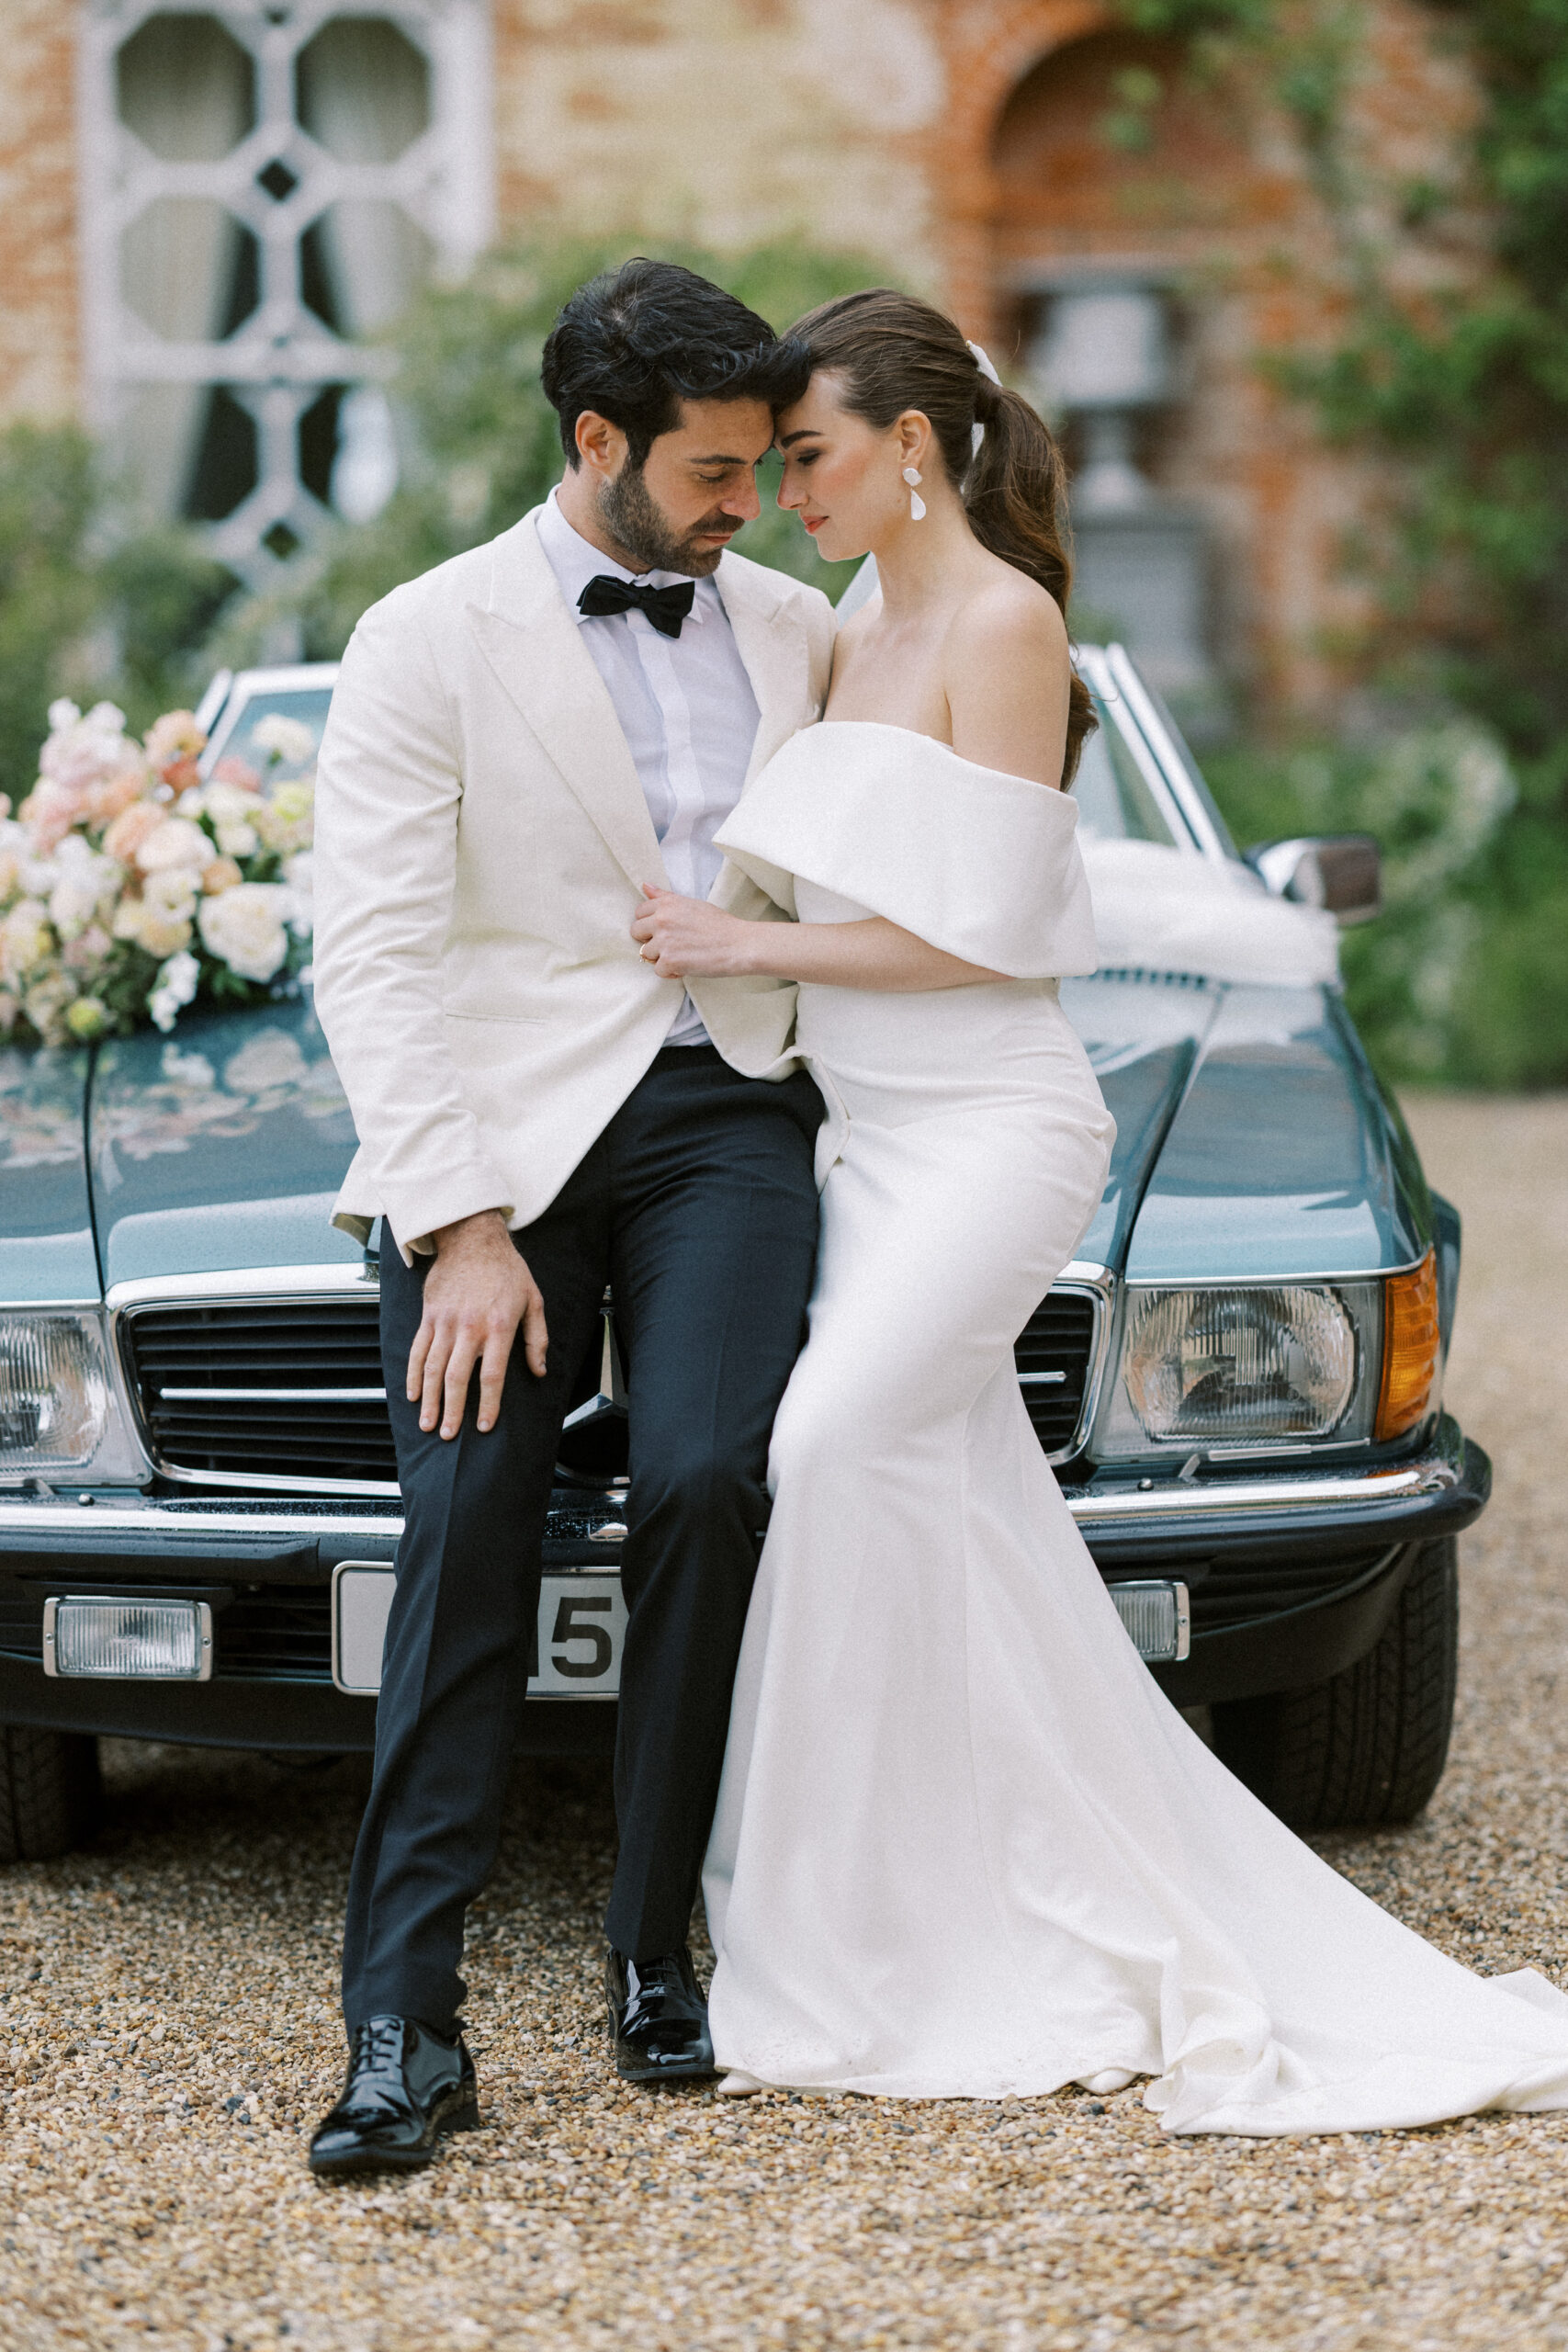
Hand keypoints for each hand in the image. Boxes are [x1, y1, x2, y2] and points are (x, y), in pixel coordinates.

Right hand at [407, 1209, 547, 1439]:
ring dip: (429, 1400)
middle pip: (456, 1378)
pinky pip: (417, 1349)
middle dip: (452, 1411)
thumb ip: (536, 1339)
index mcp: (499, 1327)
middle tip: (448, 1435)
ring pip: (432, 1368)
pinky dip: (413, 1374)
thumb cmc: (508, 1270)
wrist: (473, 1238)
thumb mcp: (534, 1301)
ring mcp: (445, 1322)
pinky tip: (412, 1394)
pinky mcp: (429, 1315)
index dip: (487, 1405)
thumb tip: (539, 1372)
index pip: (492, 1376)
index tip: (484, 1426)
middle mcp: (470, 1328)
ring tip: (427, 1423)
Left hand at [631, 886, 758, 978]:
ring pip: (646, 953)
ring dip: (661, 957)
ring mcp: (664, 941)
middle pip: (636, 932)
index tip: (665, 929)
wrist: (739, 944)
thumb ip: (665, 897)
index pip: (639, 912)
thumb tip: (645, 886)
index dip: (651, 923)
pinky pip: (658, 970)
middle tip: (672, 944)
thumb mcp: (692, 904)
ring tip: (682, 954)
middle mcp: (661, 919)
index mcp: (667, 903)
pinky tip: (687, 965)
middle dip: (650, 939)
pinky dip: (672, 972)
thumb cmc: (720, 925)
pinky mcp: (670, 961)